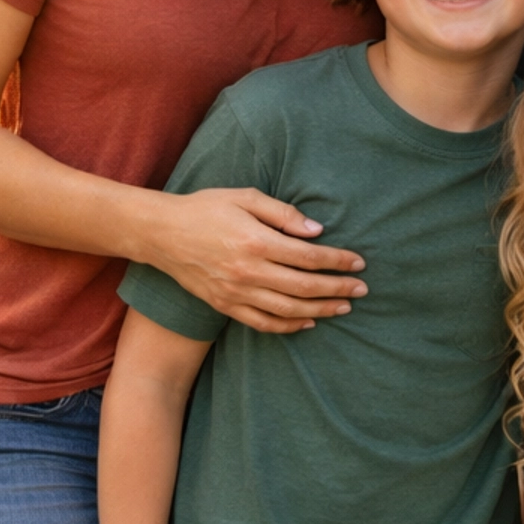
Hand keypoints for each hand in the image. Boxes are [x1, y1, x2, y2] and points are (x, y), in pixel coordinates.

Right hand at [148, 187, 366, 333]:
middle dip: (337, 288)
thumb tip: (317, 231)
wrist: (162, 233)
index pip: (309, 257)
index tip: (359, 263)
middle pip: (304, 287)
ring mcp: (235, 293)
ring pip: (288, 310)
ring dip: (320, 310)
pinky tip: (308, 322)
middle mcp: (248, 272)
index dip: (338, 261)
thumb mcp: (245, 197)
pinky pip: (263, 323)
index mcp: (255, 241)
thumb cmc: (205, 208)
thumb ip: (283, 214)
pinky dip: (289, 327)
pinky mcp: (224, 305)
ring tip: (343, 306)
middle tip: (361, 289)